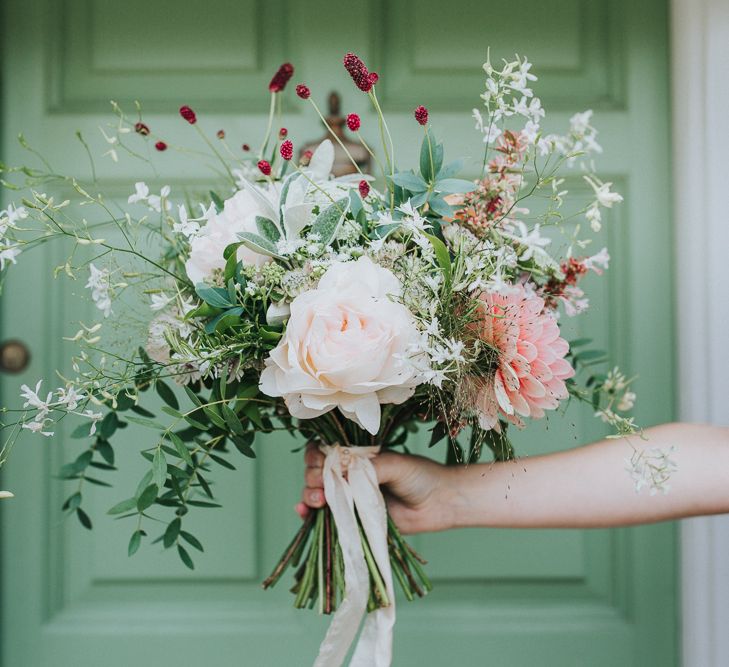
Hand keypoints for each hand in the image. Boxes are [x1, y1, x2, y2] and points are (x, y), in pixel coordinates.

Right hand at [298, 442, 456, 533]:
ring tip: (318, 502)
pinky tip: (304, 514)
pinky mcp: (352, 518)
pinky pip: (325, 517)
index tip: (321, 463)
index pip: (324, 450)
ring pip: (315, 493)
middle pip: (315, 472)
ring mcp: (349, 496)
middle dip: (312, 478)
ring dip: (309, 496)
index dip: (316, 456)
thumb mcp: (394, 464)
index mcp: (357, 455)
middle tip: (322, 486)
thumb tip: (340, 473)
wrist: (439, 503)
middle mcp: (348, 474)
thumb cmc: (420, 476)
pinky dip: (309, 514)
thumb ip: (369, 468)